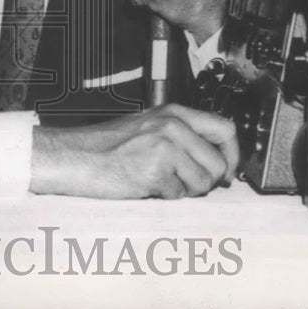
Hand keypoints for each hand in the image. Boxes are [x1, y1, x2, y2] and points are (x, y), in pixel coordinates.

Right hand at [30, 104, 237, 199]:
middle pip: (218, 162)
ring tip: (159, 180)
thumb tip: (217, 159)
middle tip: (185, 182)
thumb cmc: (107, 146)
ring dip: (185, 189)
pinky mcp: (156, 169)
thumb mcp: (149, 128)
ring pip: (203, 182)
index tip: (226, 170)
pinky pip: (179, 194)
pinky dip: (165, 196)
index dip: (232, 155)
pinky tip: (145, 184)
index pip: (226, 129)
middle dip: (207, 180)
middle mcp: (173, 125)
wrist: (75, 157)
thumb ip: (182, 135)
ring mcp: (165, 146)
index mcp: (174, 113)